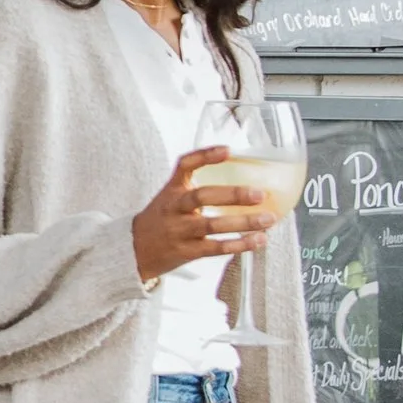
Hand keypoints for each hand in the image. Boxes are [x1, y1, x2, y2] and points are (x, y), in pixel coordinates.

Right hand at [131, 142, 277, 285]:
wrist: (134, 250)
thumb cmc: (161, 219)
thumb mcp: (171, 197)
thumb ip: (197, 188)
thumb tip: (243, 181)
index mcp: (172, 189)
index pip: (185, 165)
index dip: (206, 156)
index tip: (228, 150)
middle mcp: (174, 208)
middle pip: (202, 197)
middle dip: (232, 194)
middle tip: (259, 194)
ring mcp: (180, 230)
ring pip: (213, 226)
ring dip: (243, 222)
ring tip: (268, 219)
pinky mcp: (187, 252)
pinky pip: (216, 248)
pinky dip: (239, 244)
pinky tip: (258, 240)